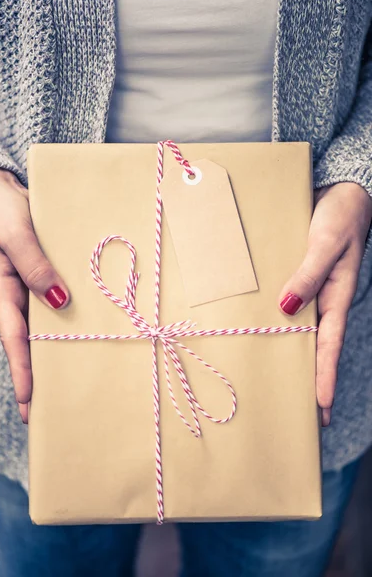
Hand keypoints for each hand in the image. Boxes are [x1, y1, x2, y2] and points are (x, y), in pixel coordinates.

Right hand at [0, 167, 69, 422]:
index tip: (29, 406)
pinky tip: (86, 330)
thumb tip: (61, 301)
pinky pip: (60, 299)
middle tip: (48, 412)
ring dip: (56, 351)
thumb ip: (36, 267)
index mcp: (4, 291)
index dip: (23, 374)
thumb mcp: (16, 236)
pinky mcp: (46, 271)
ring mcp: (32, 284)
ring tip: (71, 381)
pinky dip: (69, 317)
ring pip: (46, 325)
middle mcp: (19, 294)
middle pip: (30, 343)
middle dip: (37, 377)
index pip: (15, 341)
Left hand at [279, 182, 371, 426]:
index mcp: (337, 296)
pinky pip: (286, 303)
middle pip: (315, 346)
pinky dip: (277, 320)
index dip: (324, 376)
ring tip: (279, 381)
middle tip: (303, 412)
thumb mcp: (325, 244)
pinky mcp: (297, 276)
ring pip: (299, 329)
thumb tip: (286, 307)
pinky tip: (263, 331)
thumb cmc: (339, 216)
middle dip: (310, 378)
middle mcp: (323, 298)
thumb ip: (308, 274)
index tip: (322, 409)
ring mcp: (310, 289)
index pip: (329, 345)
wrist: (340, 190)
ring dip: (291, 352)